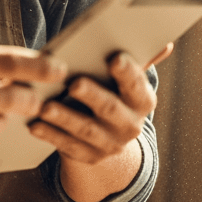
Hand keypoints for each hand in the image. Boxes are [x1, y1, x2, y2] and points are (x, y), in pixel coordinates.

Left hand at [30, 51, 155, 166]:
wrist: (109, 138)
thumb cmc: (113, 93)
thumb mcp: (125, 80)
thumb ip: (140, 60)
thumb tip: (167, 44)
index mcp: (142, 101)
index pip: (137, 85)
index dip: (127, 73)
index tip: (114, 58)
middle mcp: (131, 126)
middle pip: (110, 109)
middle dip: (93, 96)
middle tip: (74, 83)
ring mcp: (110, 144)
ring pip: (85, 130)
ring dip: (65, 118)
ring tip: (45, 106)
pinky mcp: (89, 157)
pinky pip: (68, 146)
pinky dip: (50, 135)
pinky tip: (35, 125)